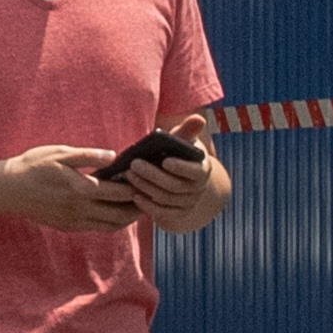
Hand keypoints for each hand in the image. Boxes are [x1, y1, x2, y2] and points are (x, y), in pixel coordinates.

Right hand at [0, 144, 151, 229]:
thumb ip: (88, 155)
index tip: (147, 180)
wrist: (8, 189)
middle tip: (150, 197)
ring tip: (137, 207)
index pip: (119, 193)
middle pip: (121, 215)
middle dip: (138, 208)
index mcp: (81, 189)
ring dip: (127, 218)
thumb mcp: (60, 153)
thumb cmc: (33, 166)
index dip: (137, 188)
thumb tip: (114, 155)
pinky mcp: (68, 227)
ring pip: (111, 226)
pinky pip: (97, 229)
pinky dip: (111, 223)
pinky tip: (114, 212)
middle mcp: (81, 210)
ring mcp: (74, 221)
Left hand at [96, 136, 223, 219]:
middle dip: (153, 175)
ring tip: (129, 175)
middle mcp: (198, 189)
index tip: (165, 161)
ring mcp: (187, 204)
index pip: (195, 172)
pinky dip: (147, 204)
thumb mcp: (183, 141)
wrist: (178, 177)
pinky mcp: (175, 214)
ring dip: (146, 187)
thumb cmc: (177, 153)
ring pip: (165, 198)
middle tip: (134, 164)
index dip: (181, 168)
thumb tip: (198, 119)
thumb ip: (188, 131)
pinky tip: (133, 194)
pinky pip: (161, 212)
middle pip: (175, 186)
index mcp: (203, 170)